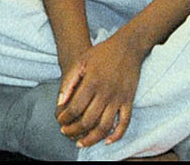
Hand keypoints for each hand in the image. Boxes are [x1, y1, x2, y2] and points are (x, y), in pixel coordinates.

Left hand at [55, 33, 144, 147]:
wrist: (128, 46)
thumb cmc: (102, 53)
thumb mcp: (81, 62)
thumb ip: (69, 82)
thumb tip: (60, 104)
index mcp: (92, 83)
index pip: (75, 109)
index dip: (64, 119)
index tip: (61, 122)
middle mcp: (106, 92)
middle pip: (88, 121)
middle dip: (74, 131)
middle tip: (66, 132)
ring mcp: (119, 98)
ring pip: (105, 126)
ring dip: (91, 139)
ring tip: (81, 142)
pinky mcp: (129, 100)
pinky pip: (125, 122)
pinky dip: (116, 135)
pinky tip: (106, 141)